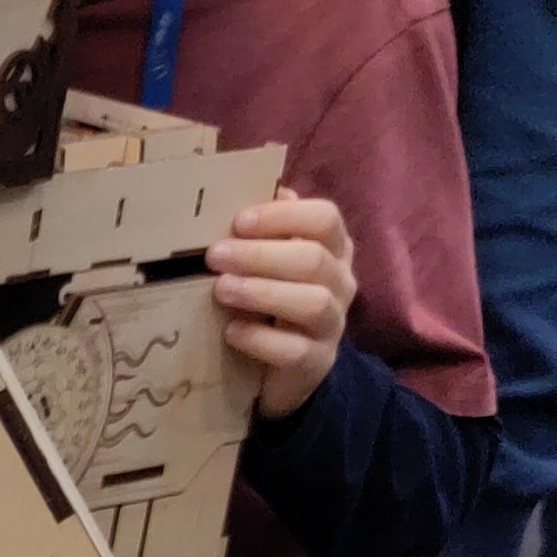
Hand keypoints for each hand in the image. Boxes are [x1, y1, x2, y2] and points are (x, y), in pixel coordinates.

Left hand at [207, 189, 354, 420]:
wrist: (283, 372)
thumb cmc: (273, 306)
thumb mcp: (271, 264)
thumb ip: (270, 230)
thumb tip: (266, 184)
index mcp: (334, 250)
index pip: (325, 219)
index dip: (283, 217)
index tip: (239, 221)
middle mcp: (342, 283)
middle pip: (313, 259)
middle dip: (260, 255)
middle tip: (215, 255)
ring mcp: (333, 325)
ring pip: (311, 302)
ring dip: (261, 292)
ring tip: (221, 288)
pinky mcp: (317, 363)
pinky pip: (295, 350)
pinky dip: (260, 339)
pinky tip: (232, 331)